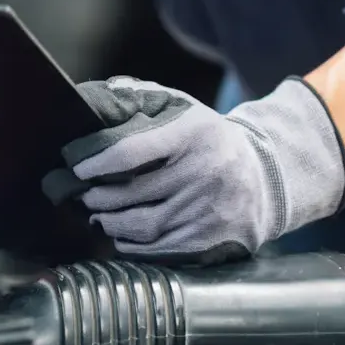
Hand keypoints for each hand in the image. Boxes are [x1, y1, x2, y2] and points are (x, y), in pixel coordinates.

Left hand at [48, 76, 344, 264]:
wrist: (266, 177)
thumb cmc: (208, 138)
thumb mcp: (183, 109)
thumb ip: (141, 98)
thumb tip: (98, 96)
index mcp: (193, 134)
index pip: (132, 151)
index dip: (97, 162)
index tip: (77, 168)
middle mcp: (204, 172)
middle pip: (133, 193)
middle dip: (98, 197)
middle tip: (81, 195)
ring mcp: (210, 209)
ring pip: (144, 226)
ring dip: (110, 224)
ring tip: (97, 214)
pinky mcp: (213, 239)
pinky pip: (161, 249)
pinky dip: (133, 246)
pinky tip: (121, 235)